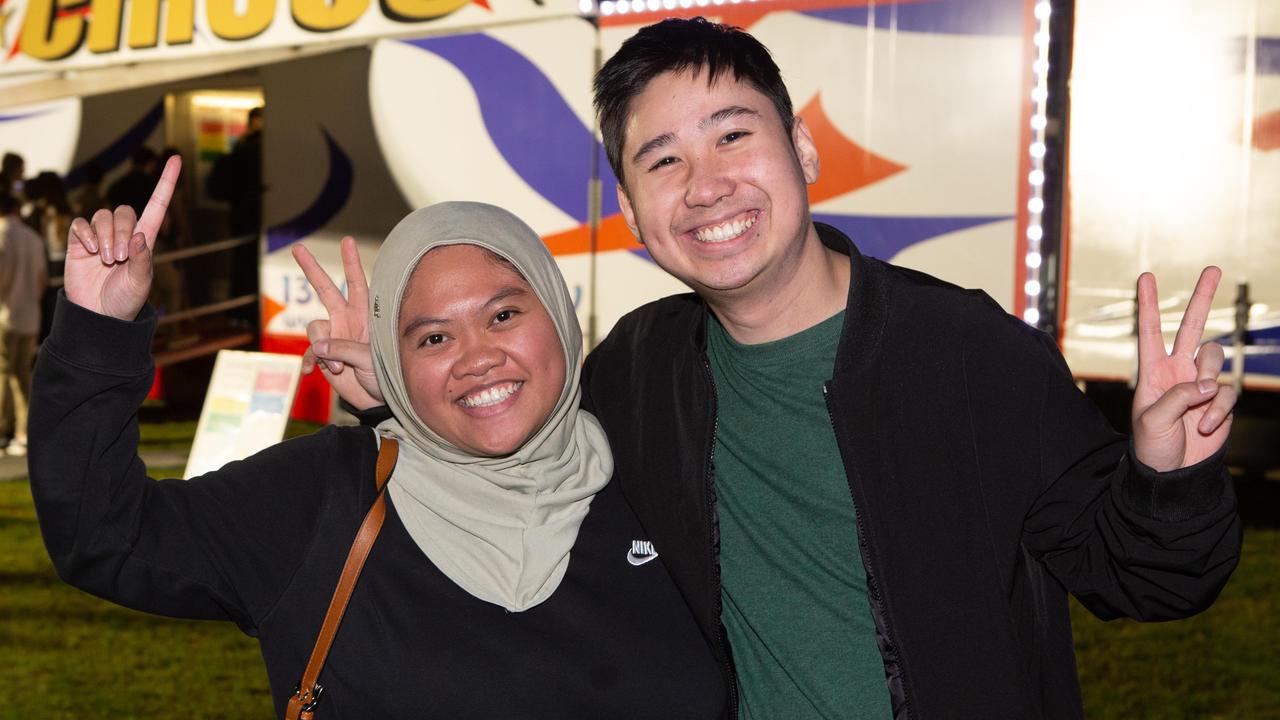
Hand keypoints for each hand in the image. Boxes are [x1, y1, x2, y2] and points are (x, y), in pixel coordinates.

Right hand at [65, 156, 179, 319]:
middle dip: (121, 232)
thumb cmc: (125, 300)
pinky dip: (86, 234)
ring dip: (105, 236)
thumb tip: (139, 235)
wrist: (99, 315)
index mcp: (145, 240)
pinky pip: (81, 224)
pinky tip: (89, 251)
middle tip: (119, 259)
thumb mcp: (140, 283)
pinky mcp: (79, 242)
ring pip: (102, 216)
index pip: (157, 205)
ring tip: (107, 260)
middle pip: (124, 211)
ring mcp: (100, 236)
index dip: (166, 182)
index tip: (176, 159)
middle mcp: (124, 234)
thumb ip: (142, 260)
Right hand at [291, 236, 382, 409]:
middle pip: (325, 290)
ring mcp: (332, 336)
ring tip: (339, 368)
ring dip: (323, 350)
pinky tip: (310, 373)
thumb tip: (317, 346)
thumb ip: (344, 349)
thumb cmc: (384, 375)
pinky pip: (307, 353)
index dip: (351, 263)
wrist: (376, 400)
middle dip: (311, 269)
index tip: (347, 241)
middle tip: (298, 247)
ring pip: (314, 329)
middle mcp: (346, 321)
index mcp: (364, 316)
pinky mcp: (322, 355)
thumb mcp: (370, 359)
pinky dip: (308, 362)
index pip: (357, 284)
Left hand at [1131, 266, 1235, 471]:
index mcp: (1153, 371)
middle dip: (1202, 298)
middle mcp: (1178, 371)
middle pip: (1193, 327)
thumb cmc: (1152, 448)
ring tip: (1198, 407)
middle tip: (1212, 269)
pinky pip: (1227, 393)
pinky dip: (1218, 409)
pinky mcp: (1220, 401)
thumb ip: (1177, 398)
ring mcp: (1201, 384)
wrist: (1173, 474)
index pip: (1151, 331)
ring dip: (1209, 381)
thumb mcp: (1152, 422)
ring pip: (1215, 359)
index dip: (1149, 304)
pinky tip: (1204, 427)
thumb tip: (1207, 384)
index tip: (1145, 276)